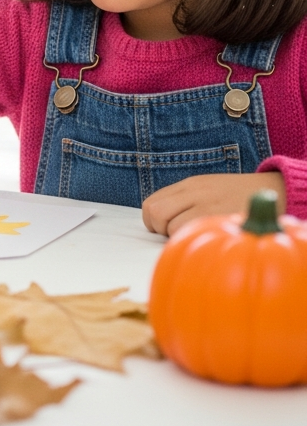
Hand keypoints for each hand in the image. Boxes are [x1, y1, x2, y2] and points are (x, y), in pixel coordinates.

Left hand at [141, 172, 285, 235]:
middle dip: (158, 228)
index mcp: (189, 184)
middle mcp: (194, 192)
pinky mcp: (220, 218)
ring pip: (170, 226)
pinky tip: (206, 240)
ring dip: (176, 236)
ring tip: (195, 236)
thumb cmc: (238, 195)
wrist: (275, 190)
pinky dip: (193, 240)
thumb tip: (159, 221)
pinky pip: (192, 233)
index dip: (153, 220)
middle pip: (154, 212)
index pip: (151, 202)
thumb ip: (184, 200)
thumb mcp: (207, 189)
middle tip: (174, 235)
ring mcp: (207, 205)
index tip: (164, 228)